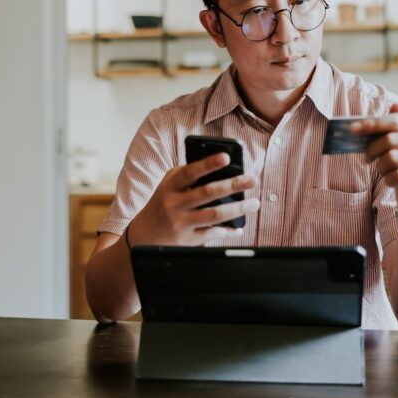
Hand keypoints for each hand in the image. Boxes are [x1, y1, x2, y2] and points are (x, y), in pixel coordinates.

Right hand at [127, 153, 259, 246]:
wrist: (143, 236)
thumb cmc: (162, 204)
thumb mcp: (167, 187)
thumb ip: (186, 175)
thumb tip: (217, 167)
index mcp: (170, 187)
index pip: (190, 172)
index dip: (208, 164)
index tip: (226, 157)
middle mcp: (174, 204)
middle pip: (208, 193)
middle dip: (233, 185)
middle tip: (253, 180)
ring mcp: (181, 223)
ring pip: (215, 215)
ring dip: (238, 209)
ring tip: (254, 203)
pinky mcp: (187, 240)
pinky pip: (212, 234)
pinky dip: (228, 231)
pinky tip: (238, 227)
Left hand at [353, 102, 397, 224]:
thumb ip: (396, 126)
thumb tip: (395, 105)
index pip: (397, 121)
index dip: (373, 124)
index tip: (352, 129)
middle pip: (392, 139)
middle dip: (372, 148)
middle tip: (366, 157)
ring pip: (393, 158)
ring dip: (380, 166)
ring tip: (382, 170)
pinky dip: (388, 179)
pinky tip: (391, 181)